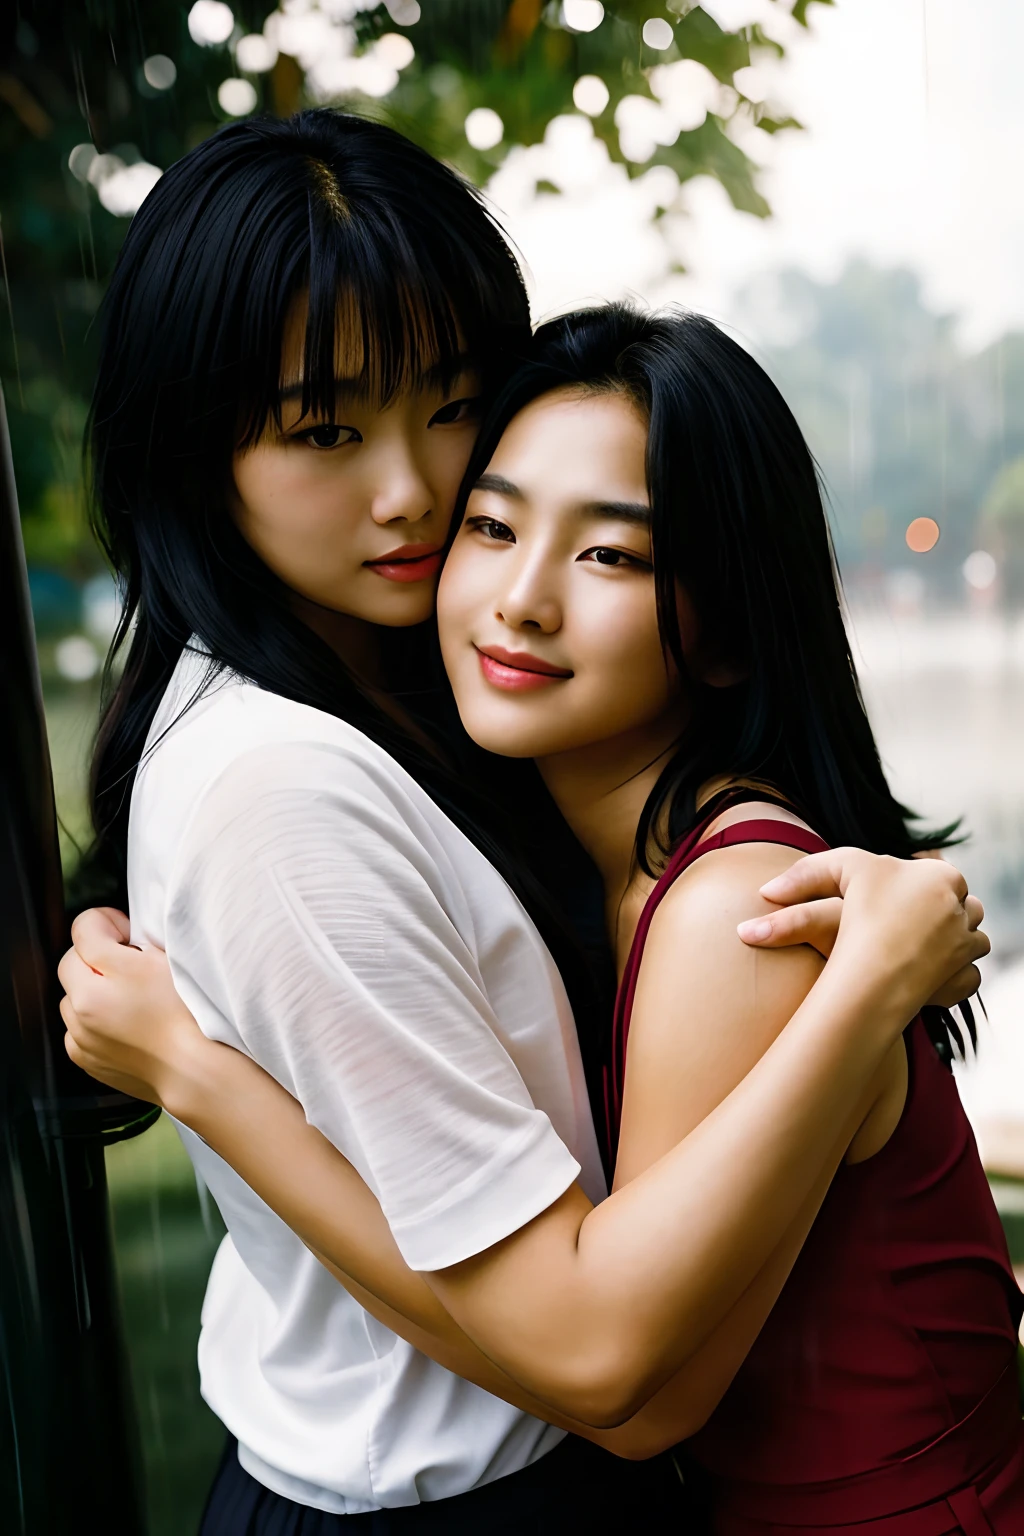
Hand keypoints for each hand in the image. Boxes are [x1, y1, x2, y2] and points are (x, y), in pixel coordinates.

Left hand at [58, 907, 209, 1112]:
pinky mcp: (87, 1061)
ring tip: (130, 999)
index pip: (84, 927)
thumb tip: (112, 934)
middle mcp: (80, 1012)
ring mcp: (81, 1039)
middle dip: (97, 959)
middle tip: (133, 966)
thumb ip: (129, 941)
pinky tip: (125, 1024)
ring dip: (91, 992)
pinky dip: (93, 1023)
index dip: (110, 923)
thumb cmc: (188, 1017)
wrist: (194, 1070)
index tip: (128, 934)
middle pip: (72, 963)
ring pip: (73, 998)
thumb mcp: (162, 962)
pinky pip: (77, 1031)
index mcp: (96, 982)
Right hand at [736, 849, 987, 1012]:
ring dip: (952, 944)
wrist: (875, 970)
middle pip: (961, 906)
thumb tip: (769, 890)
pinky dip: (952, 978)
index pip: (937, 876)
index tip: (888, 901)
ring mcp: (966, 947)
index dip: (914, 886)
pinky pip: (966, 977)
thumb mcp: (842, 868)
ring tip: (924, 951)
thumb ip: (814, 870)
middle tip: (909, 925)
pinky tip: (931, 979)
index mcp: (943, 877)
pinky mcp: (961, 980)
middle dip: (941, 913)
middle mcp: (963, 909)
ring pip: (971, 940)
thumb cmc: (862, 915)